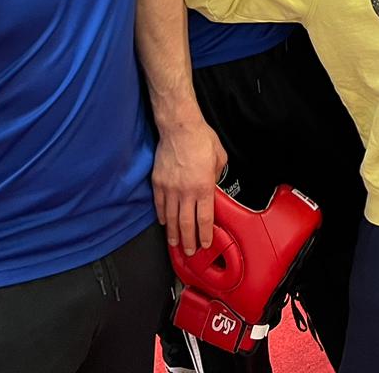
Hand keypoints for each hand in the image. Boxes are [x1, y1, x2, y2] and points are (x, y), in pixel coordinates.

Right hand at [152, 113, 227, 255]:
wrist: (179, 128)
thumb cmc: (201, 139)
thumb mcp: (220, 157)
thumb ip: (218, 175)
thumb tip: (214, 184)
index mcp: (204, 187)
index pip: (205, 218)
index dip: (205, 234)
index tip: (205, 244)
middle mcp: (186, 192)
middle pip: (186, 223)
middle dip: (188, 240)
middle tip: (190, 252)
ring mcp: (170, 189)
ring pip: (171, 218)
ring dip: (173, 233)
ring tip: (175, 244)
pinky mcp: (158, 183)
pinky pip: (159, 205)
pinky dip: (162, 216)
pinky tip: (164, 223)